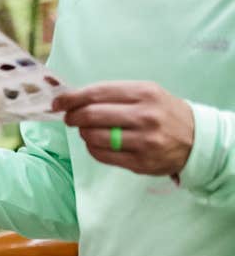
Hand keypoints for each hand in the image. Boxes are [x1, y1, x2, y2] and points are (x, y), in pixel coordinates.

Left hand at [53, 81, 194, 176]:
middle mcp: (145, 116)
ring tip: (88, 131)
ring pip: (94, 136)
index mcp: (144, 93)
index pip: (96, 93)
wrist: (197, 139)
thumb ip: (113, 94)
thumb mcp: (146, 94)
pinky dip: (92, 148)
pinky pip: (101, 155)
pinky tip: (99, 144)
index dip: (71, 98)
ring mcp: (144, 141)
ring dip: (83, 133)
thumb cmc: (163, 112)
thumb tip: (72, 99)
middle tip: (70, 118)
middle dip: (73, 117)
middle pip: (91, 115)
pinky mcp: (141, 162)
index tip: (58, 102)